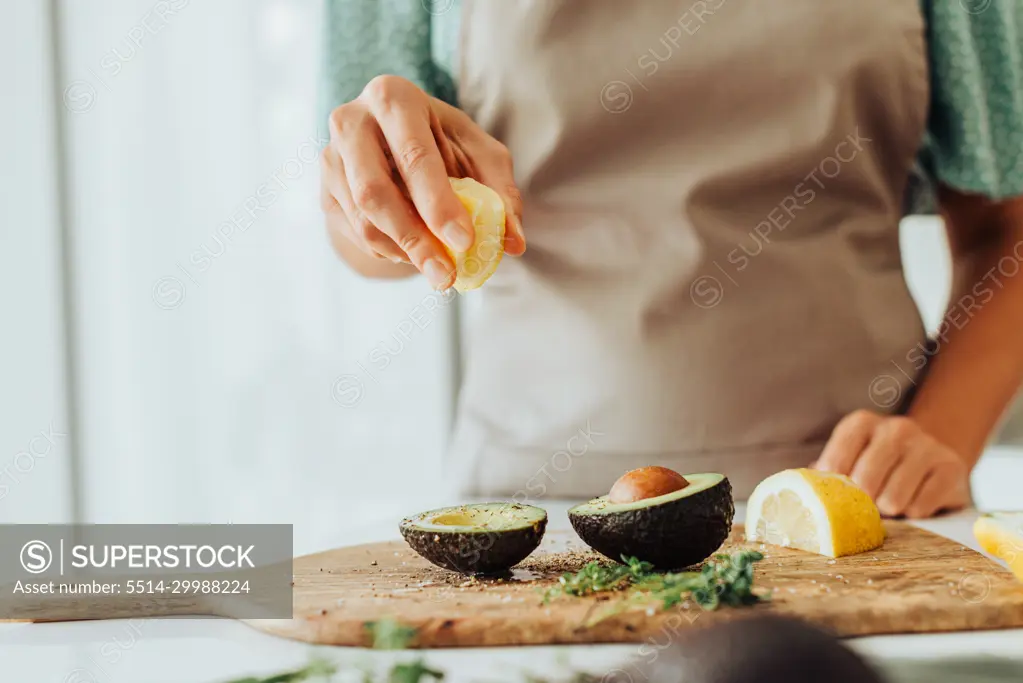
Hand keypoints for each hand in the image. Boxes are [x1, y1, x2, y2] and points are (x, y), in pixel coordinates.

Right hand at [320, 75, 525, 288]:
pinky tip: (415, 253)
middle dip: (415, 240)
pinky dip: (390, 252)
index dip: (440, 204)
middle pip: (375, 193)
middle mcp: (351, 122)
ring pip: (362, 221)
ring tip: (439, 270)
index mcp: (393, 98)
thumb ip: (500, 193)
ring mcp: (330, 158)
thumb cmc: (444, 143)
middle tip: (446, 276)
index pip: (415, 156)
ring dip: (404, 253)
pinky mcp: (324, 191)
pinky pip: (356, 234)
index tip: (465, 243)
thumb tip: (513, 242)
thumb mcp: (480, 155)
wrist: (393, 140)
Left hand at [814, 410, 970, 517]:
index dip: (835, 486)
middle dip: (863, 502)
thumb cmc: (879, 465)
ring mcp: (927, 446)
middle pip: (865, 481)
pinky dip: (914, 513)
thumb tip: (799, 492)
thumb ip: (826, 473)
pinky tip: (915, 502)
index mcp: (862, 423)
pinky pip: (921, 506)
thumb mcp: (851, 460)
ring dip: (889, 510)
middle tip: (867, 504)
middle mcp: (895, 428)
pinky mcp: (952, 468)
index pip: (835, 460)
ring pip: (893, 498)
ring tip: (892, 501)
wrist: (932, 459)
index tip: (836, 497)